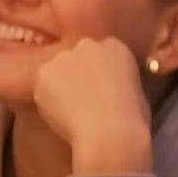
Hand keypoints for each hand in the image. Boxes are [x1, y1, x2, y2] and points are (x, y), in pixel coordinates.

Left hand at [28, 37, 155, 175]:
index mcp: (115, 46)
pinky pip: (41, 86)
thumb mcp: (135, 92)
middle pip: (75, 59)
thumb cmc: (131, 120)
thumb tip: (108, 89)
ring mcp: (64, 56)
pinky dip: (46, 100)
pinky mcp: (44, 71)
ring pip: (56, 71)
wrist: (110, 132)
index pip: (98, 55)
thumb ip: (117, 80)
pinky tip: (59, 115)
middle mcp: (88, 44)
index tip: (96, 91)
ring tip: (69, 112)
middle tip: (80, 102)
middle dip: (75, 77)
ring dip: (59, 87)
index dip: (95, 75)